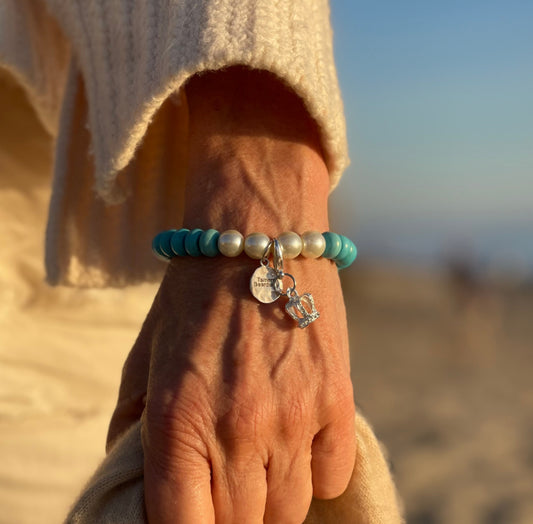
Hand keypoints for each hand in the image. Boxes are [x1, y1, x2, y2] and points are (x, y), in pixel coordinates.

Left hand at [108, 66, 356, 522]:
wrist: (256, 234)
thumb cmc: (194, 295)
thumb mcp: (146, 356)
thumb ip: (135, 424)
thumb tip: (138, 474)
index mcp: (177, 418)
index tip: (195, 515)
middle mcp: (237, 428)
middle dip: (231, 514)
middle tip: (229, 486)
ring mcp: (293, 418)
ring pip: (288, 508)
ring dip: (272, 496)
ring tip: (263, 462)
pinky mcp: (335, 400)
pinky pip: (330, 476)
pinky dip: (314, 472)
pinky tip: (298, 441)